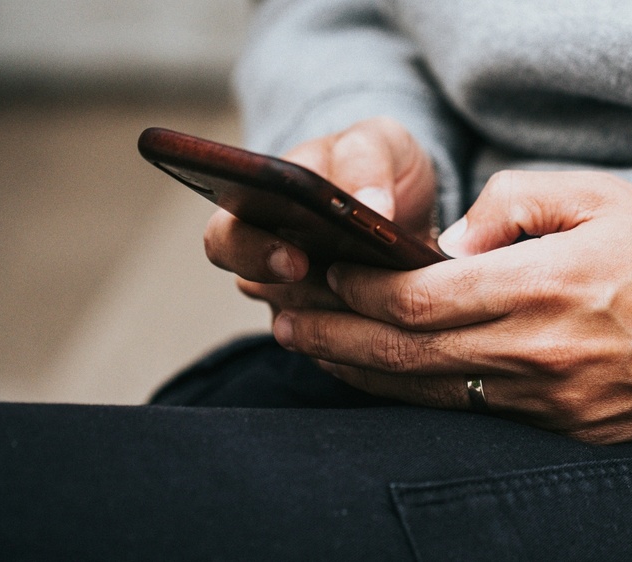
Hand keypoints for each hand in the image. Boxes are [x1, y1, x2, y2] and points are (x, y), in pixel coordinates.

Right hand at [203, 117, 438, 311]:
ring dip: (342, 312)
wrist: (405, 199)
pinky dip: (370, 334)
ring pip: (303, 325)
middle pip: (259, 290)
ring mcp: (299, 299)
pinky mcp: (333, 330)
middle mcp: (269, 261)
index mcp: (258, 209)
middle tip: (339, 286)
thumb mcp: (375, 144)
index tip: (293, 259)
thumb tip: (371, 205)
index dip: (251, 253)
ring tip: (383, 297)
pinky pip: (340, 348)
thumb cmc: (374, 164)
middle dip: (299, 291)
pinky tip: (401, 320)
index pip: (226, 239)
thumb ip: (366, 162)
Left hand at [271, 170, 631, 443]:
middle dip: (334, 337)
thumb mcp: (601, 197)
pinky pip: (474, 416)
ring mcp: (553, 404)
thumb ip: (512, 207)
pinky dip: (418, 396)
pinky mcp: (569, 430)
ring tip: (315, 350)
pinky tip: (389, 378)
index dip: (358, 288)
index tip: (324, 271)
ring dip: (363, 372)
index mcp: (546, 289)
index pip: (419, 298)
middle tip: (284, 321)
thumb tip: (450, 246)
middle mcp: (540, 356)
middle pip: (406, 354)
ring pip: (431, 393)